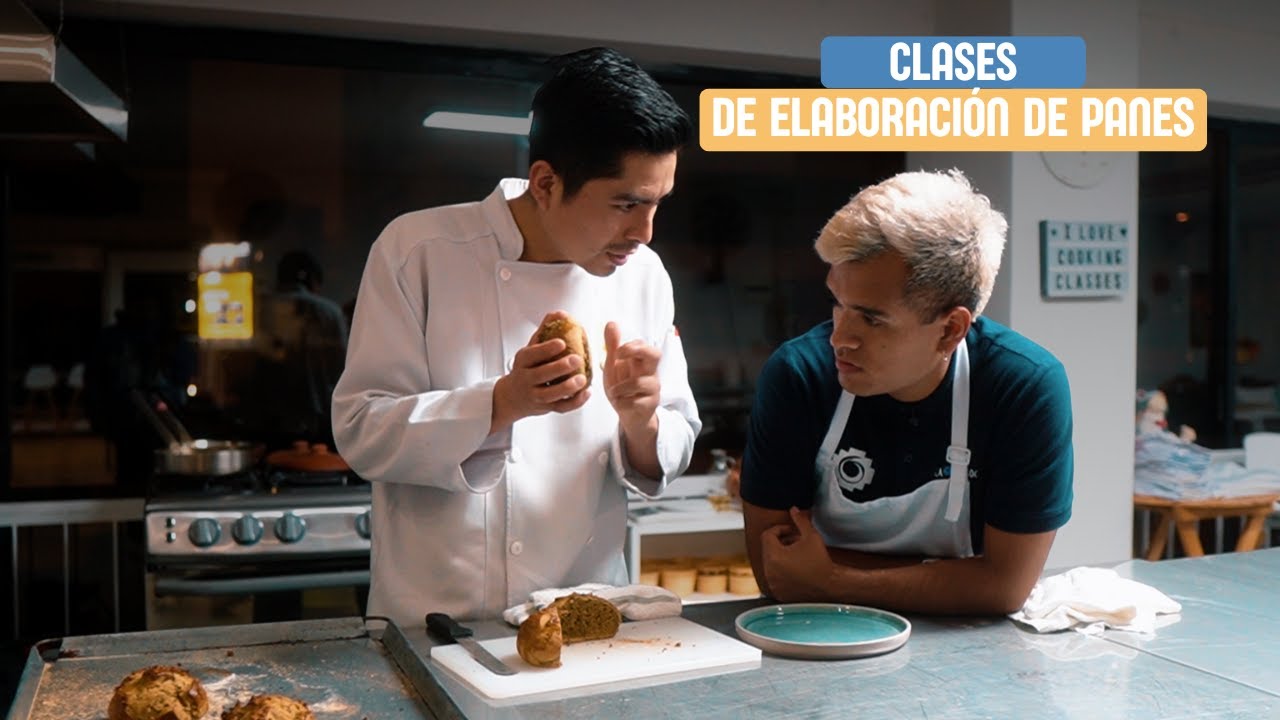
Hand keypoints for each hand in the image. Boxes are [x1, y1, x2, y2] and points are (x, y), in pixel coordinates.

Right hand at [490, 312, 589, 431]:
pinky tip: (586, 393)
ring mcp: (536, 396)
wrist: (511, 397)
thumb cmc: (525, 369)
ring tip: (582, 379)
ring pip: (550, 395)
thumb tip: (557, 313)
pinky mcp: (546, 408)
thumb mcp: (530, 350)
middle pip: (541, 375)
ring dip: (567, 387)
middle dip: (559, 367)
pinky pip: (561, 408)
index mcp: (523, 362)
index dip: (546, 349)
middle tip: (576, 359)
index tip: (561, 342)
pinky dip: (575, 402)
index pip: (532, 355)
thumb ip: (544, 332)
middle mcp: (527, 379)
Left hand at [602, 321, 660, 436]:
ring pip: (640, 382)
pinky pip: (635, 402)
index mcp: (641, 361)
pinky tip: (619, 404)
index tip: (617, 352)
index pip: (644, 345)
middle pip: (655, 354)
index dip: (631, 346)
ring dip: (620, 388)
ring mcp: (652, 389)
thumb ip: (613, 346)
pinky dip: (622, 403)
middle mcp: (650, 372)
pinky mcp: (650, 405)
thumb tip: (611, 322)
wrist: (629, 415)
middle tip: (618, 357)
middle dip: (637, 351)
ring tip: (613, 393)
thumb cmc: (623, 388)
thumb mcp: (614, 367)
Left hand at [759, 507, 835, 601]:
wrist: (831, 586)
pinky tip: (796, 569)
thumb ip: (800, 520)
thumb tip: (793, 509)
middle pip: (768, 549)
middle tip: (796, 542)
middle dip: (780, 542)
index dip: (779, 529)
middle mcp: (769, 571)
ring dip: (780, 556)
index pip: (767, 535)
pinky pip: (774, 577)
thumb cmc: (821, 561)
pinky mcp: (778, 593)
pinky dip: (781, 571)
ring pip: (770, 563)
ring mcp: (773, 583)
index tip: (792, 531)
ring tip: (797, 555)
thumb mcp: (811, 536)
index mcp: (774, 556)